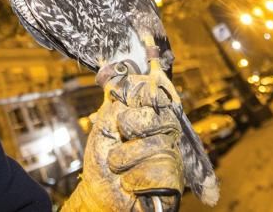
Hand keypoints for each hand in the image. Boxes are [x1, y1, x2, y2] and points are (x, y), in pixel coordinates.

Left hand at [62, 69, 183, 211]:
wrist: (98, 194)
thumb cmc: (101, 160)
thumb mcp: (103, 125)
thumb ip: (116, 103)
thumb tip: (127, 79)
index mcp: (150, 118)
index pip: (160, 96)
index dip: (147, 95)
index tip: (130, 99)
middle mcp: (165, 135)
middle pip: (163, 118)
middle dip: (133, 126)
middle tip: (120, 136)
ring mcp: (171, 158)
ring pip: (159, 146)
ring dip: (127, 158)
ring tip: (119, 167)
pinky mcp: (173, 182)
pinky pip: (160, 172)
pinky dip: (136, 179)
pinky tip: (130, 183)